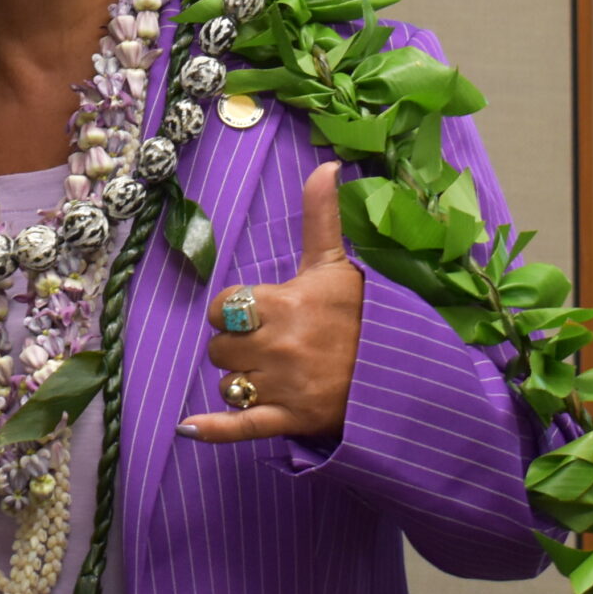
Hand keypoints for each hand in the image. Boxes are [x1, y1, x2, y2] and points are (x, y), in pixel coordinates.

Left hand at [179, 162, 363, 443]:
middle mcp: (278, 346)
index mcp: (284, 304)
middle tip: (269, 343)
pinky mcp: (290, 420)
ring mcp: (283, 386)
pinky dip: (213, 429)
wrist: (403, 370)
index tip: (255, 311)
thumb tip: (327, 164)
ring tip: (273, 373)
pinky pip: (240, 426)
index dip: (232, 308)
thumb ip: (322, 215)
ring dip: (241, 379)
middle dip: (237, 344)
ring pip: (229, 383)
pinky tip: (189, 428)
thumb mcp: (338, 262)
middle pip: (220, 347)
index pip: (223, 305)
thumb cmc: (365, 312)